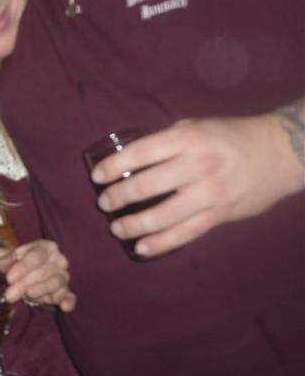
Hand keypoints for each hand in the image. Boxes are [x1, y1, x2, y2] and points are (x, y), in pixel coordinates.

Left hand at [0, 240, 75, 311]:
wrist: (31, 272)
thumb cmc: (15, 262)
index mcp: (42, 247)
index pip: (36, 254)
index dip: (24, 265)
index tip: (10, 276)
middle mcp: (57, 260)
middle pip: (45, 270)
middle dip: (27, 281)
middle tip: (10, 294)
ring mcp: (63, 276)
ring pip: (56, 282)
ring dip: (43, 289)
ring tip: (29, 296)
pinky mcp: (65, 291)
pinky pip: (70, 295)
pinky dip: (69, 300)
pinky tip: (64, 306)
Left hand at [92, 112, 304, 256]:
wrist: (279, 153)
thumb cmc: (229, 136)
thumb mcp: (194, 127)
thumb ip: (164, 143)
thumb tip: (129, 160)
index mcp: (185, 139)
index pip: (139, 154)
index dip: (113, 167)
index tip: (96, 176)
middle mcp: (196, 166)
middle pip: (145, 186)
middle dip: (117, 198)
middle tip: (103, 204)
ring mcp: (209, 193)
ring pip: (162, 216)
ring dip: (133, 225)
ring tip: (116, 228)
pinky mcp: (220, 215)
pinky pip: (185, 234)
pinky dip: (160, 243)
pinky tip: (141, 248)